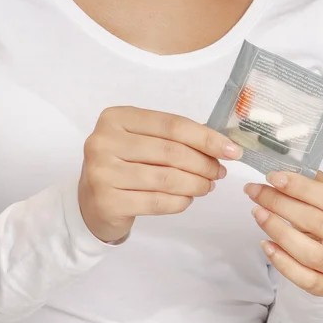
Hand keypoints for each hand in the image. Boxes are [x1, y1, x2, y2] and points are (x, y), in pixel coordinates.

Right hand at [77, 108, 241, 244]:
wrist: (90, 204)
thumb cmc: (123, 167)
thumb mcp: (142, 142)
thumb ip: (174, 139)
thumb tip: (222, 146)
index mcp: (116, 117)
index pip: (172, 124)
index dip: (206, 138)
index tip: (231, 150)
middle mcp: (104, 141)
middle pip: (171, 151)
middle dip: (203, 164)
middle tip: (219, 173)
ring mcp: (102, 172)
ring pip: (166, 178)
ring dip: (195, 184)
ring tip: (206, 187)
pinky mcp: (106, 201)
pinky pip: (157, 201)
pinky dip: (180, 202)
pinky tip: (187, 199)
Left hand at [245, 169, 322, 296]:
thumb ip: (313, 187)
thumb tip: (281, 175)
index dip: (302, 187)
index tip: (274, 178)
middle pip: (319, 223)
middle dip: (282, 205)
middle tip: (257, 192)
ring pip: (311, 253)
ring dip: (279, 231)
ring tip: (258, 214)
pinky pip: (305, 278)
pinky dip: (282, 262)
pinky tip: (266, 244)